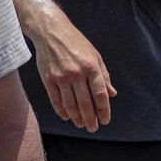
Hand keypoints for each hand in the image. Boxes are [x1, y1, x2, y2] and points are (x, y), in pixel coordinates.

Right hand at [32, 12, 115, 132]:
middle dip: (91, 119)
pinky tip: (67, 116)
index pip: (100, 94)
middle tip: (93, 128)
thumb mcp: (95, 55)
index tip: (105, 120)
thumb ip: (104, 75)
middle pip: (86, 103)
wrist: (51, 32)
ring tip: (81, 125)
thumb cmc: (75, 42)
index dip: (104, 110)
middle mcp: (77, 74)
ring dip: (77, 118)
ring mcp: (61, 77)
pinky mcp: (48, 79)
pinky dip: (62, 111)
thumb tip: (112, 94)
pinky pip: (56, 100)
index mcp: (91, 67)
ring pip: (71, 105)